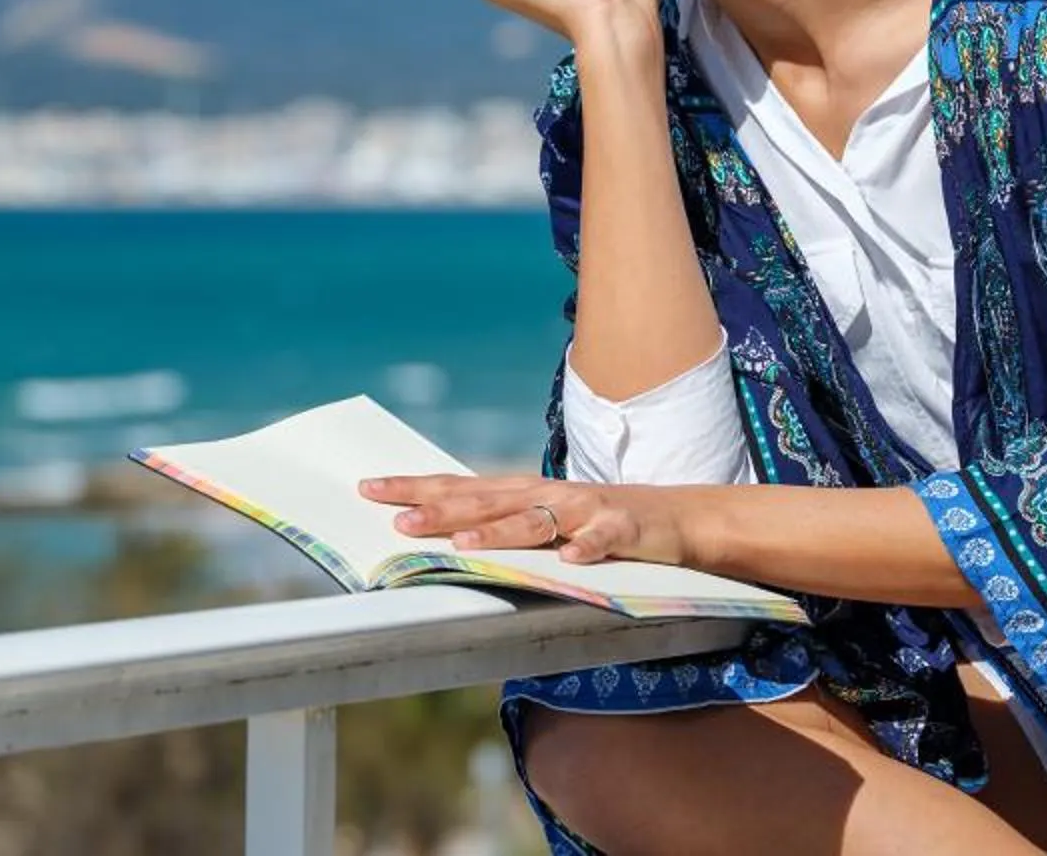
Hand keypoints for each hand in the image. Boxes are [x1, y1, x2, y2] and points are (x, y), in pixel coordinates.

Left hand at [357, 472, 692, 566]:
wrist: (677, 515)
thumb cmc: (597, 520)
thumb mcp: (542, 518)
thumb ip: (497, 523)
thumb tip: (439, 532)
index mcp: (521, 492)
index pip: (459, 486)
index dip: (415, 487)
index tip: (369, 488)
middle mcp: (547, 495)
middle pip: (487, 502)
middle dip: (442, 510)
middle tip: (400, 521)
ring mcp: (586, 509)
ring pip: (538, 520)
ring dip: (500, 531)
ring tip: (466, 544)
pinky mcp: (625, 529)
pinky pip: (605, 539)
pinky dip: (589, 547)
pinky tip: (573, 559)